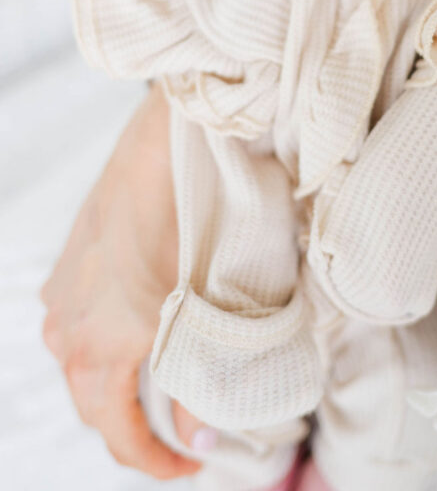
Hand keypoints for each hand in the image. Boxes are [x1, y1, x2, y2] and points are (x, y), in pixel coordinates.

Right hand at [40, 85, 200, 479]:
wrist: (165, 143)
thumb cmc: (195, 218)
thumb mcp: (209, 308)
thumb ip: (201, 377)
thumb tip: (199, 428)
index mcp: (101, 346)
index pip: (117, 433)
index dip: (152, 461)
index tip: (186, 467)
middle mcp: (68, 325)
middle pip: (92, 403)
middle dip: (132, 428)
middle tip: (174, 439)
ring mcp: (61, 291)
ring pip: (79, 362)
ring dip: (113, 384)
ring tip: (154, 387)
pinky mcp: (67, 261)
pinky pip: (75, 319)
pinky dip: (101, 340)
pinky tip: (131, 329)